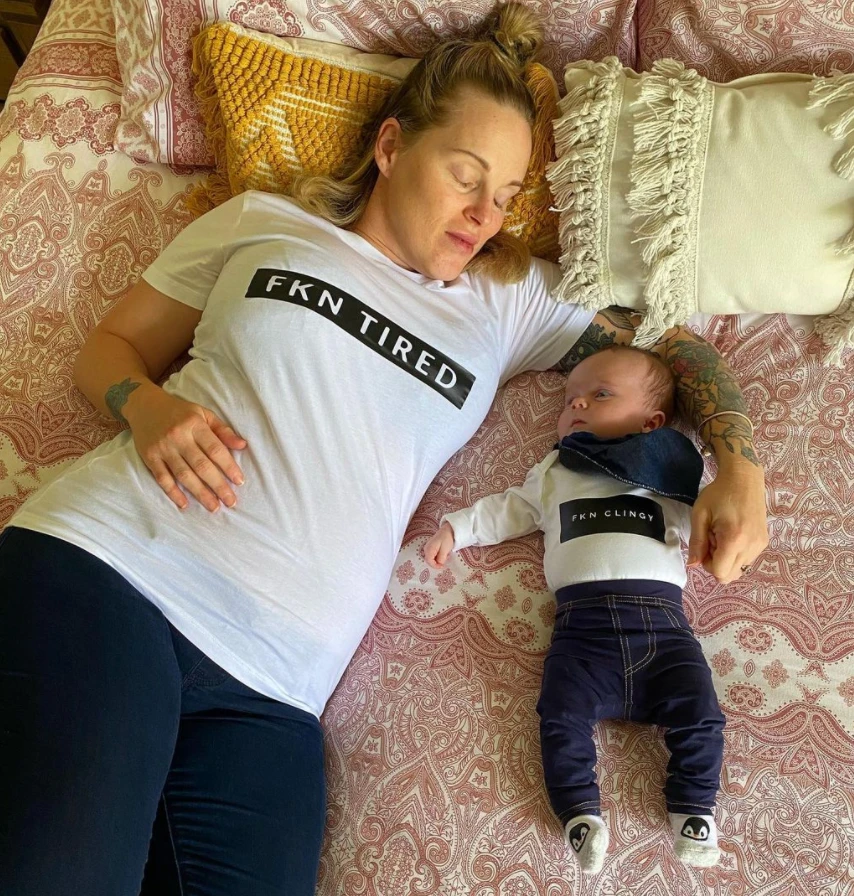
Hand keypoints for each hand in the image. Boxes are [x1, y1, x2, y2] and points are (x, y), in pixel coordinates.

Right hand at [126, 384, 246, 511]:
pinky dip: (173, 492)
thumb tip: (242, 446)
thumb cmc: (180, 412)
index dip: (229, 466)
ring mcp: (163, 448)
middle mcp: (178, 437)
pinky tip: (184, 504)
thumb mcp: (203, 414)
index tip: (240, 481)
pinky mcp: (149, 457)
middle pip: (201, 466)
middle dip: (218, 485)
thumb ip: (223, 431)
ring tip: (214, 507)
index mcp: (195, 425)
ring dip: (200, 493)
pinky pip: (162, 478)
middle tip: (231, 501)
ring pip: (184, 475)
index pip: (215, 449)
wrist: (145, 406)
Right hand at [424, 522, 455, 568]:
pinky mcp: (431, 547)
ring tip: (445, 557)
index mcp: (429, 549)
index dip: (435, 566)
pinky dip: (438, 557)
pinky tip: (444, 554)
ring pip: (431, 558)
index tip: (443, 566)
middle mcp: (426, 549)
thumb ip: (441, 558)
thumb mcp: (445, 550)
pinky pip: (433, 555)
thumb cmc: (446, 539)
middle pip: (429, 560)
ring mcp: (428, 548)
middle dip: (437, 563)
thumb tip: (439, 564)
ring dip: (438, 560)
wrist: (448, 530)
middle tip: (445, 562)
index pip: (429, 562)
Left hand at [687, 462, 767, 582]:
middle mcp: (751, 546)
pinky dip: (736, 554)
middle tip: (713, 539)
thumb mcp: (700, 515)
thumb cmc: (718, 494)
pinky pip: (746, 560)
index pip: (720, 572)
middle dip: (716, 563)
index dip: (707, 563)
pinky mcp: (764, 542)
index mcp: (734, 539)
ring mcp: (760, 545)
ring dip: (726, 558)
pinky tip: (732, 534)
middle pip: (730, 575)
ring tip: (723, 534)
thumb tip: (693, 565)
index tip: (706, 543)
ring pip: (738, 569)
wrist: (744, 479)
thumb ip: (696, 541)